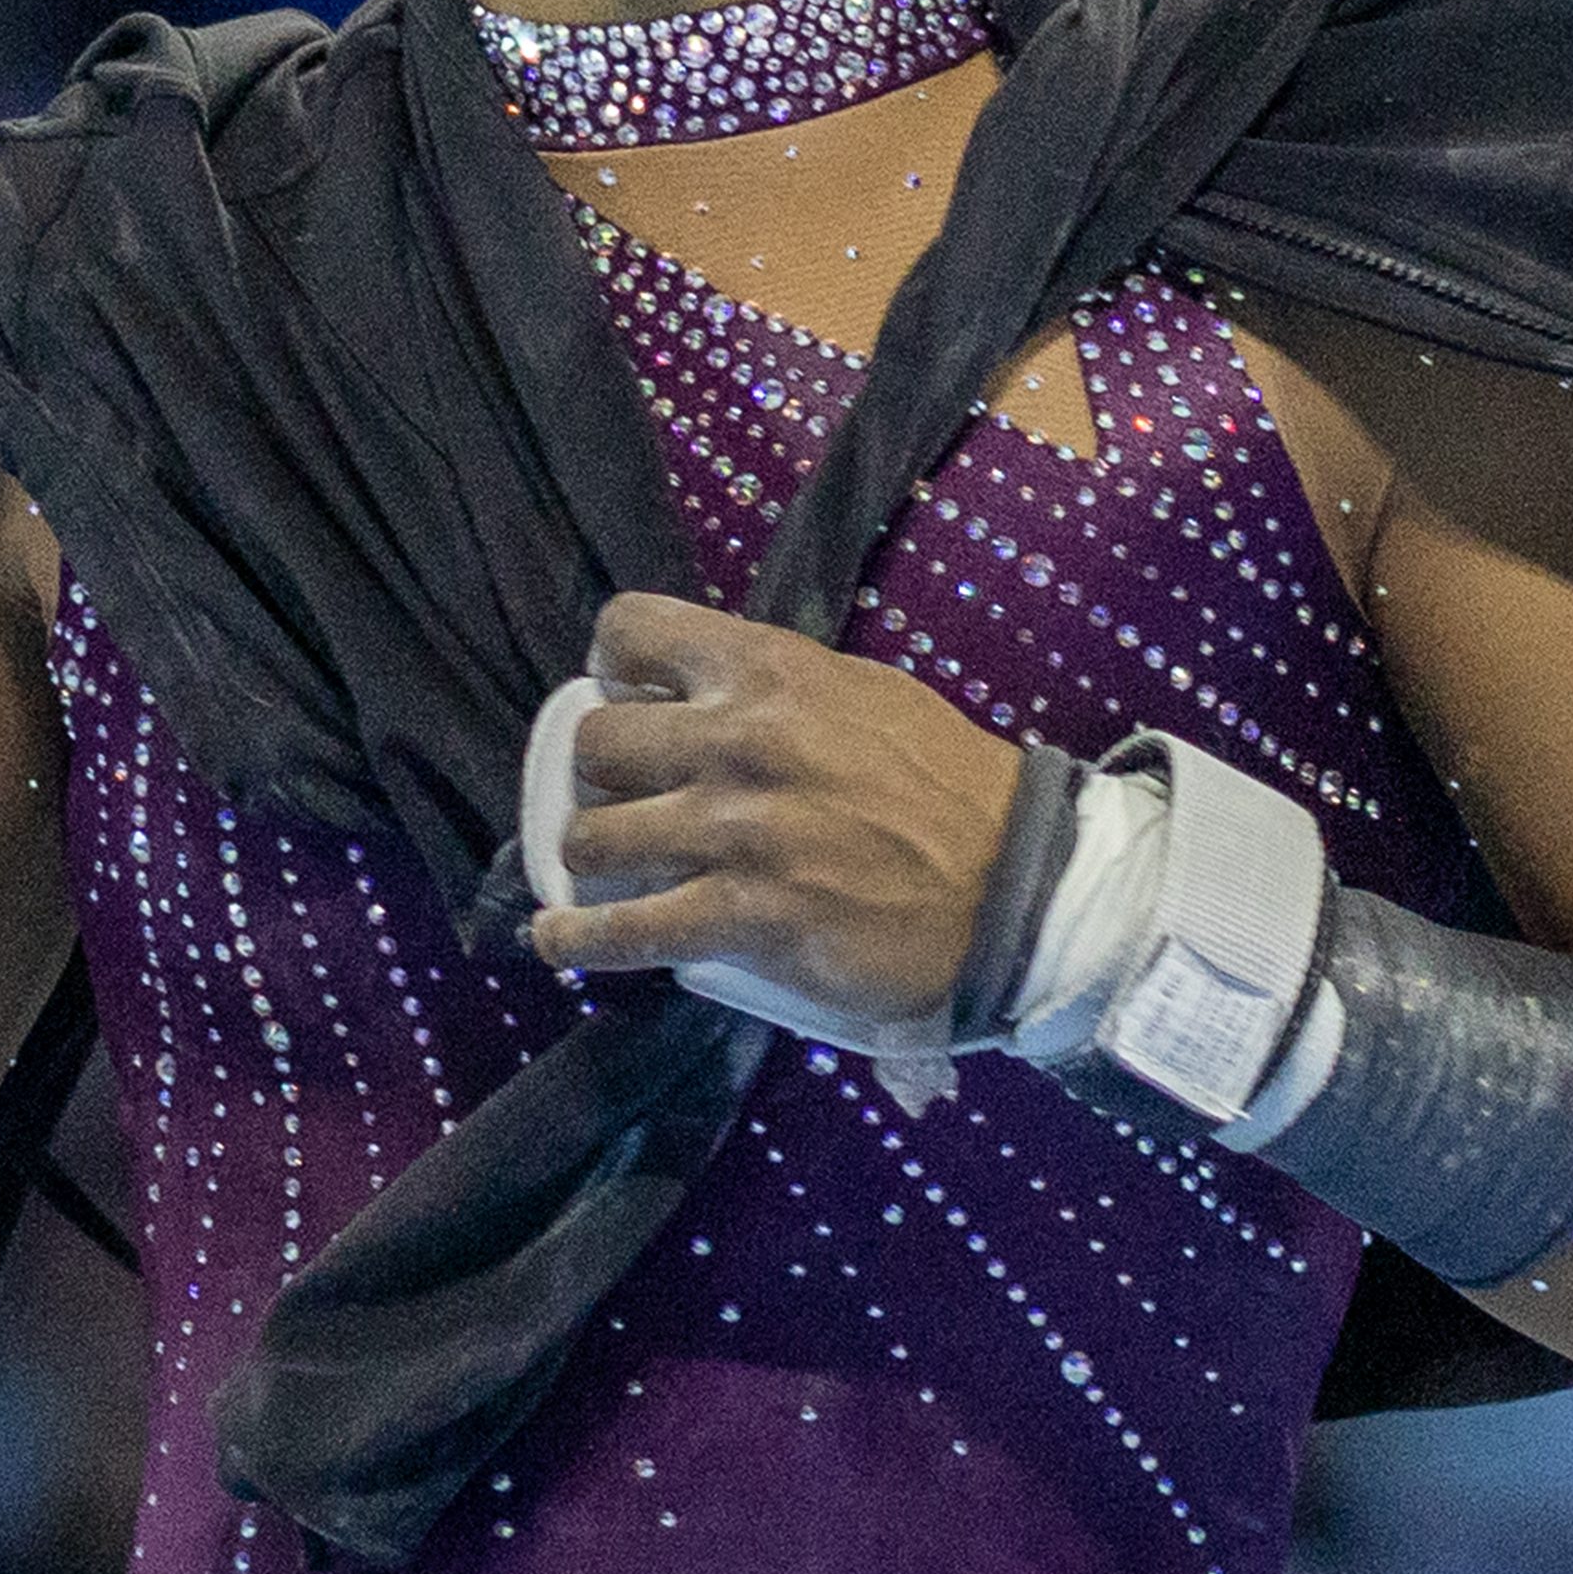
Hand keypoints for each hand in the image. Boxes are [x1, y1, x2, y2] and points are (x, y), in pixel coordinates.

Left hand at [531, 593, 1023, 1028]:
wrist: (1015, 886)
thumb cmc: (949, 789)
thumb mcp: (864, 696)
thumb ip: (780, 690)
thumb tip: (707, 696)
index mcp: (770, 670)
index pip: (630, 629)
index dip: (611, 667)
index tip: (625, 699)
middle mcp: (737, 740)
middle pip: (596, 742)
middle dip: (599, 777)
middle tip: (628, 800)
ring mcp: (733, 832)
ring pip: (592, 837)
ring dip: (590, 858)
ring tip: (603, 874)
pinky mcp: (739, 917)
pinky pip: (622, 932)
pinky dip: (577, 941)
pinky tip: (557, 943)